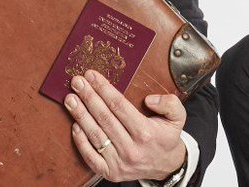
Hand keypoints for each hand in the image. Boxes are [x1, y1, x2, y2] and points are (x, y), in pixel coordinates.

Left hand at [64, 70, 186, 181]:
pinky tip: (75, 125)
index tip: (92, 76)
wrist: (165, 166)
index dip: (103, 89)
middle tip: (76, 82)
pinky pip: (91, 157)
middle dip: (88, 97)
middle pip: (104, 118)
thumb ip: (170, 103)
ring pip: (95, 135)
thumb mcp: (178, 117)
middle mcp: (131, 149)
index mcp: (146, 133)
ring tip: (70, 99)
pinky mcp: (111, 173)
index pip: (119, 106)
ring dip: (80, 115)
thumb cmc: (166, 137)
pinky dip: (81, 142)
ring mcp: (119, 163)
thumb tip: (150, 99)